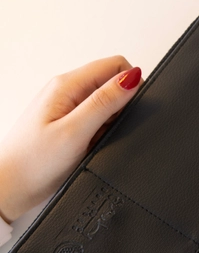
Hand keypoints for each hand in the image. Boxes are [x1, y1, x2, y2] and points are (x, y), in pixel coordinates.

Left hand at [0, 56, 141, 222]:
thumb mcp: (75, 131)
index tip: (130, 109)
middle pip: (111, 83)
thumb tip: (131, 79)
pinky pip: (98, 122)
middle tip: (107, 130)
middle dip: (123, 105)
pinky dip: (103, 133)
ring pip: (107, 104)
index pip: (114, 65)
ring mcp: (69, 109)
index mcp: (67, 85)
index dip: (131, 83)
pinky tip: (93, 147)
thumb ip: (104, 103)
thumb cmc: (33, 161)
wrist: (12, 187)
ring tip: (97, 141)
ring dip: (112, 122)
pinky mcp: (70, 126)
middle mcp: (67, 92)